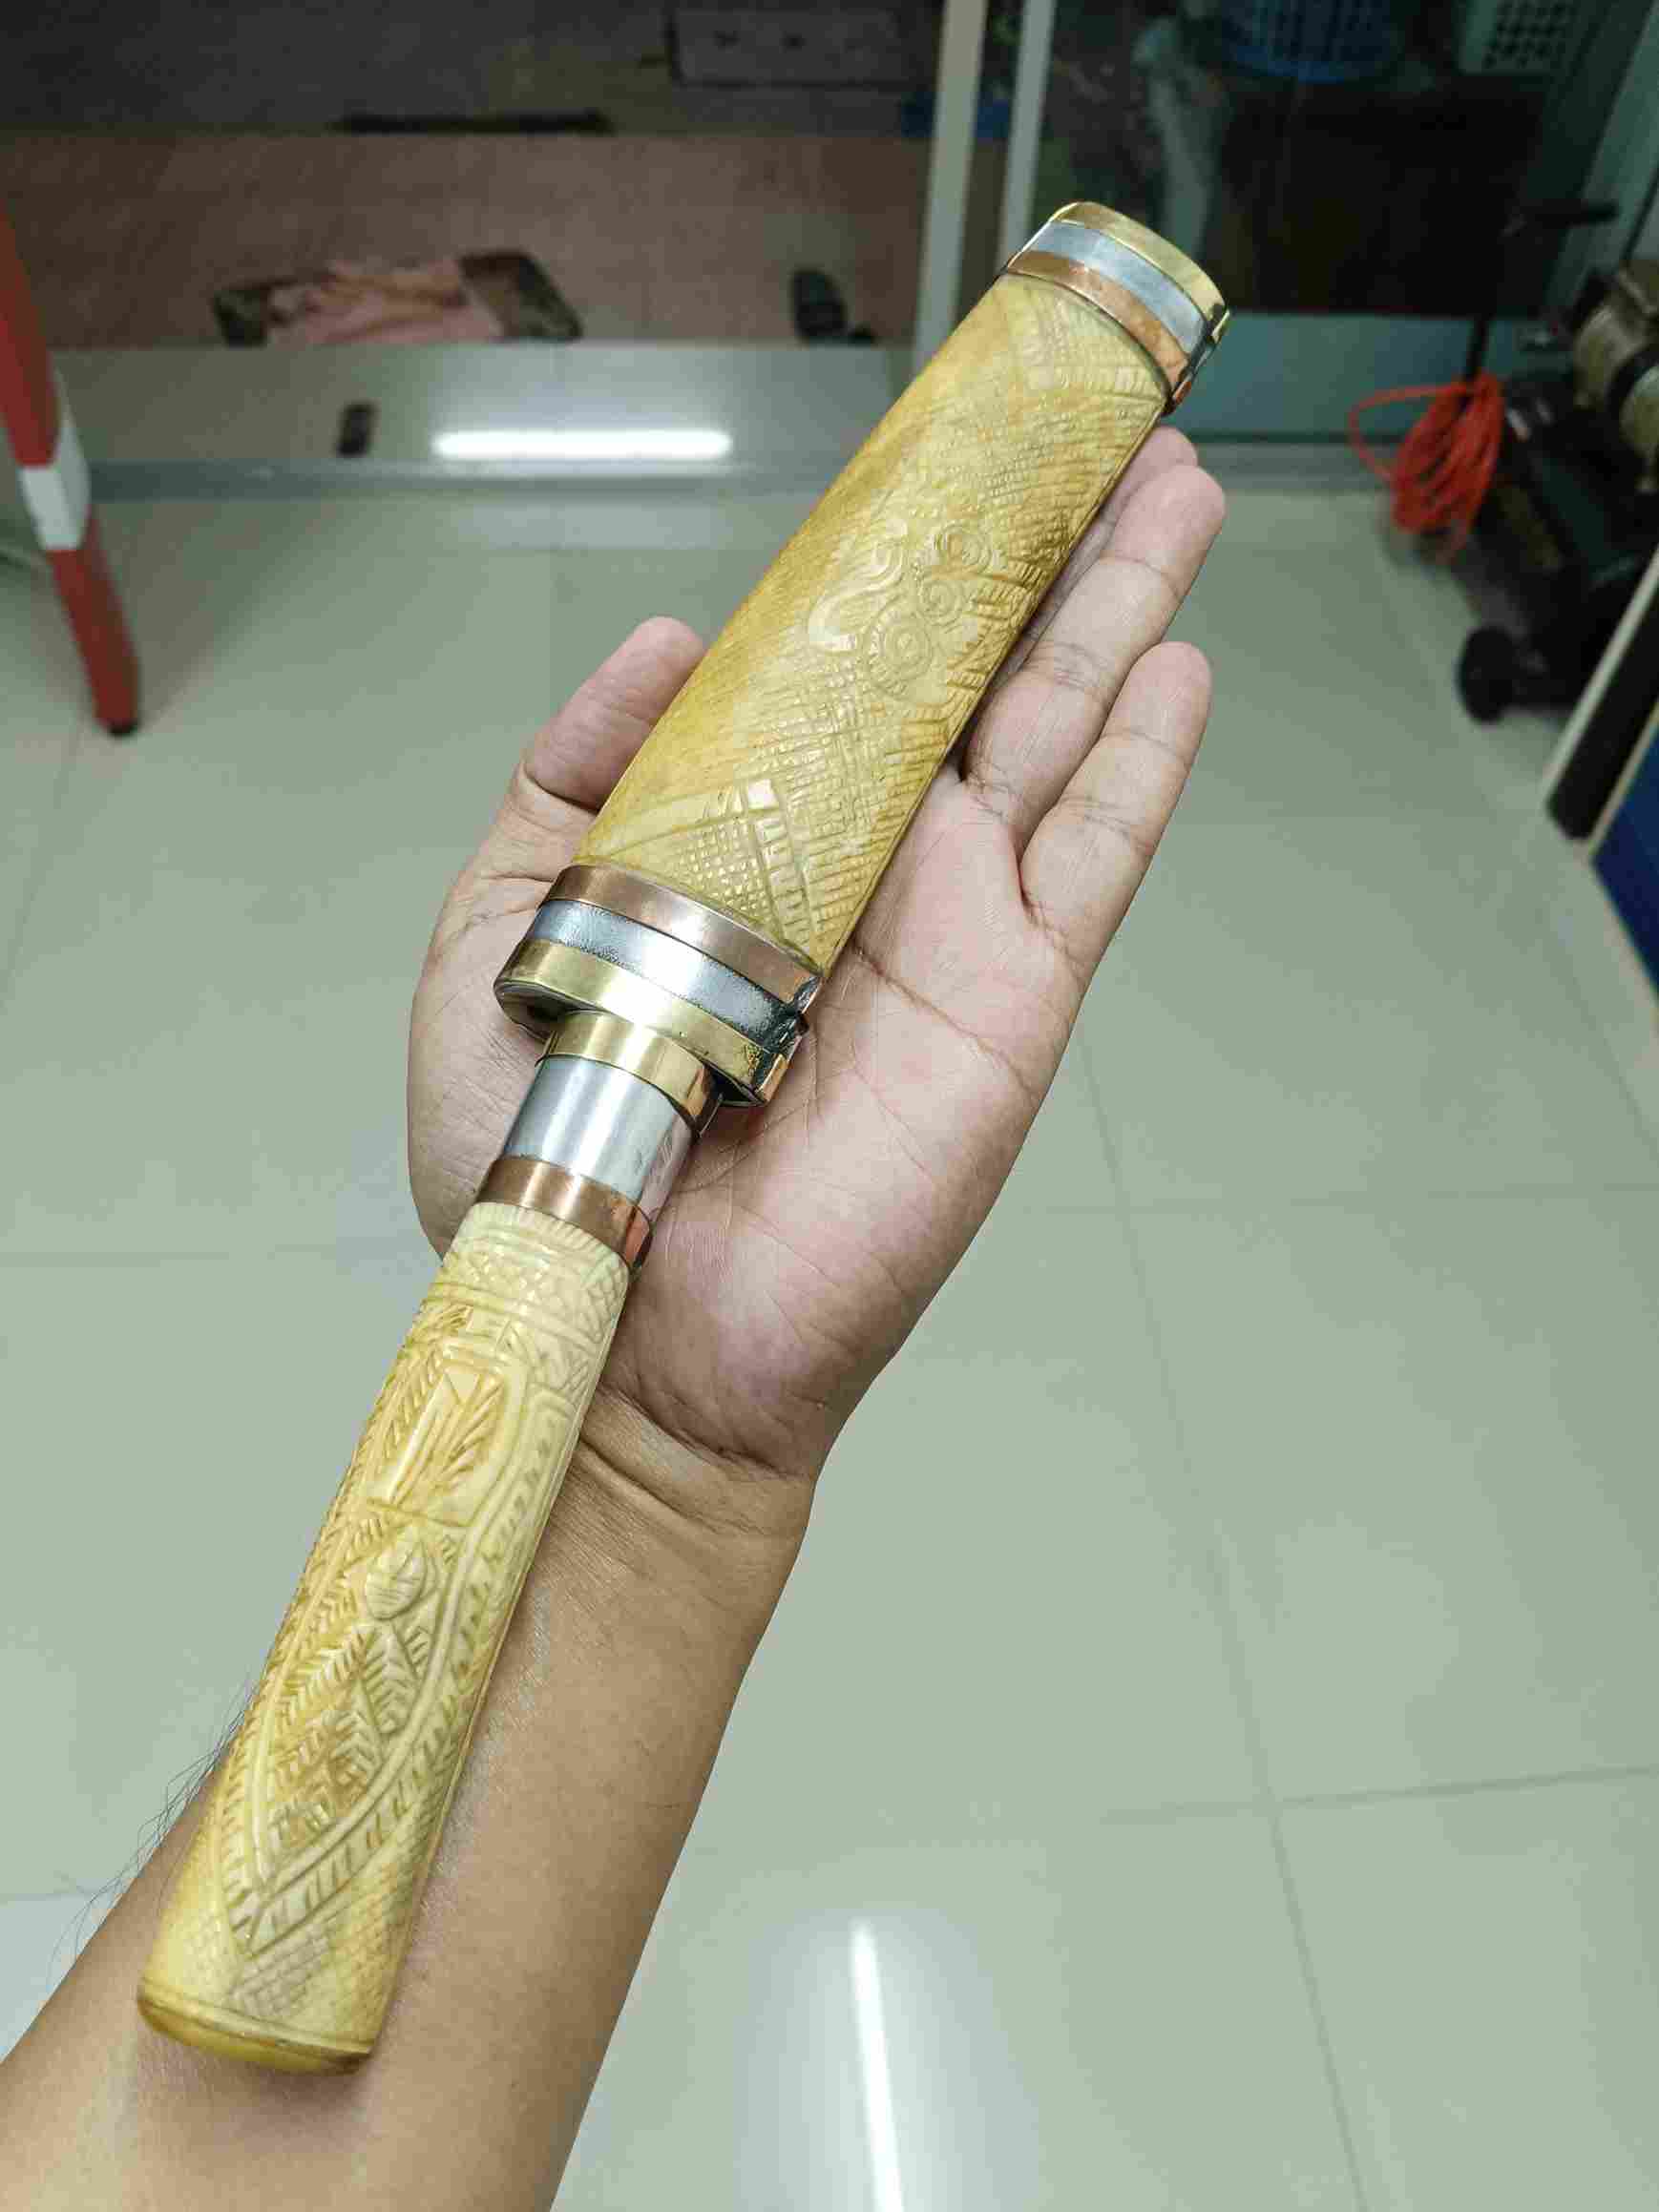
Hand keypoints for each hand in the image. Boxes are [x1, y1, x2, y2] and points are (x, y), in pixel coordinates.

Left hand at [410, 429, 1223, 1556]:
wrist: (635, 1334)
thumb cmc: (557, 1160)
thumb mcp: (506, 935)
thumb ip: (570, 787)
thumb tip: (661, 640)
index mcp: (754, 841)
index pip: (846, 673)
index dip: (899, 568)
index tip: (944, 462)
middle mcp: (869, 865)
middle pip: (980, 674)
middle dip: (1044, 552)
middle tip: (1107, 431)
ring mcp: (954, 925)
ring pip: (1059, 730)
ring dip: (1117, 608)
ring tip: (1173, 486)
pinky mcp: (1010, 1000)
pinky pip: (1096, 857)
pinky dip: (1145, 760)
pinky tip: (1179, 664)